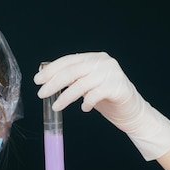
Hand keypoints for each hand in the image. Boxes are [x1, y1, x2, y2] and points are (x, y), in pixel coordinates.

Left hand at [34, 52, 169, 159]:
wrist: (131, 111)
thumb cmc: (106, 98)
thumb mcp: (86, 85)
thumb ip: (72, 78)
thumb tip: (46, 77)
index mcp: (94, 58)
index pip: (68, 60)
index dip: (51, 70)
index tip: (38, 80)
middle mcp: (104, 62)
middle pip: (71, 71)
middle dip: (53, 83)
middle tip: (41, 94)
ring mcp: (112, 73)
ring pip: (81, 84)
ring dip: (65, 97)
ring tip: (56, 106)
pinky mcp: (118, 87)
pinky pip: (95, 94)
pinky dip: (86, 102)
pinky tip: (84, 108)